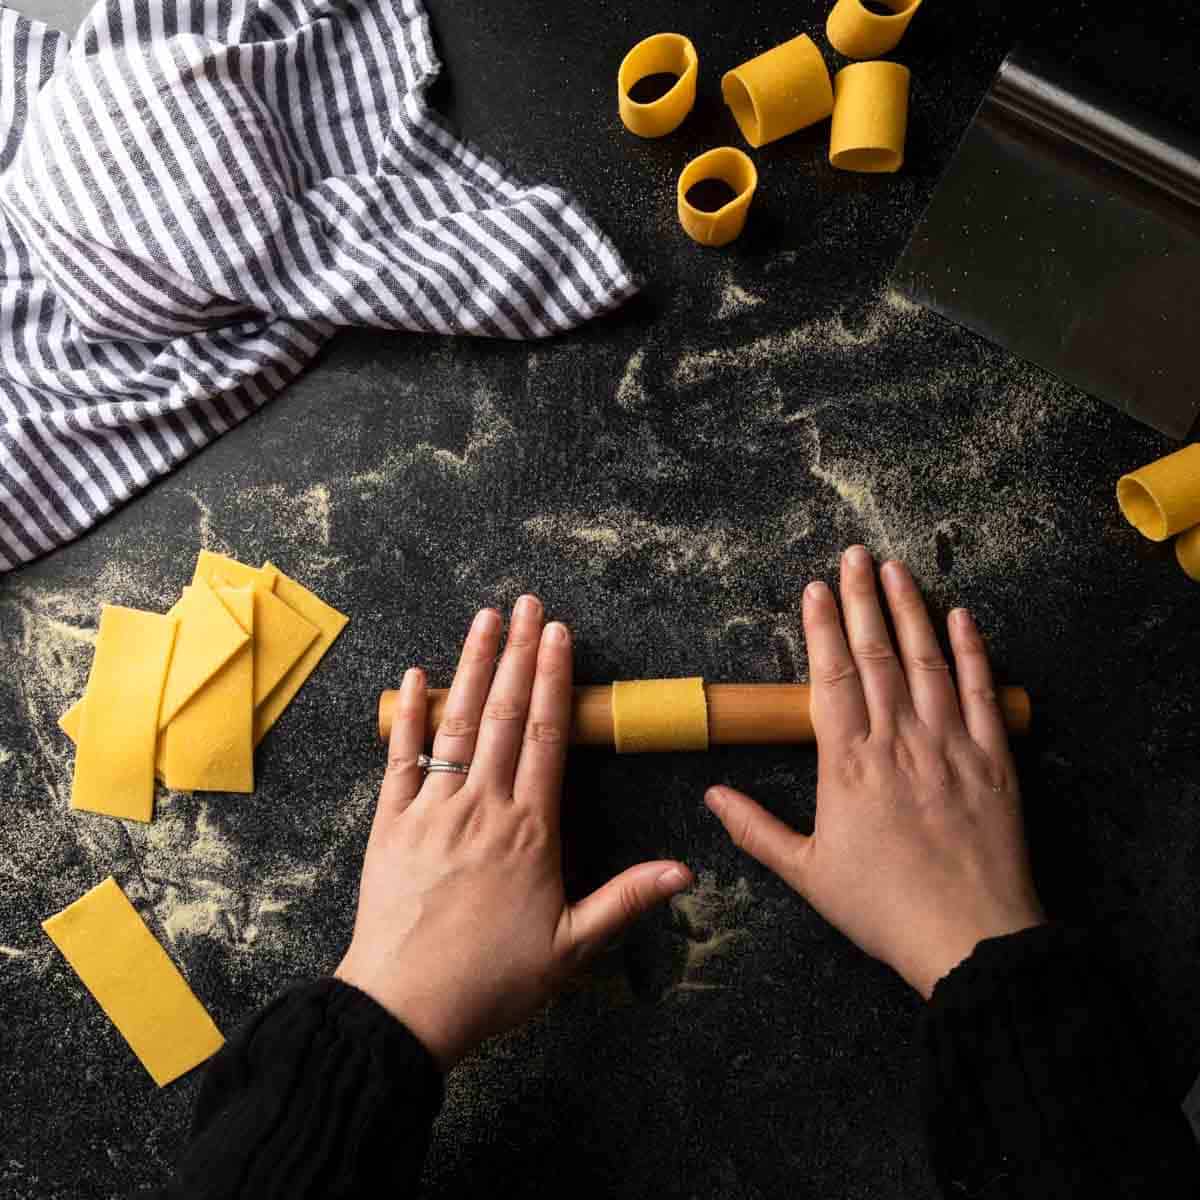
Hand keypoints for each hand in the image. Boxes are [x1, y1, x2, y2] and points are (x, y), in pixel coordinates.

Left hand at [336, 596, 692, 1068]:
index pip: (549, 736)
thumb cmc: (494, 980)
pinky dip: (408, 715)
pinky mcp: (391, 824)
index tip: (560, 635)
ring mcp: (433, 810)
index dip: (556, 679)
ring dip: (472, 666)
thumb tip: (686, 871)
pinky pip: (400, 759)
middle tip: (529, 603)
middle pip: (507, 714)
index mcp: (531, 829)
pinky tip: (414, 676)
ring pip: (458, 723)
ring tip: (485, 618)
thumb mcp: (572, 946)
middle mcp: (484, 805)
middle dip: (520, 653)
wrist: (407, 1007)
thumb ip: (626, 899)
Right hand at [705, 547, 1043, 998]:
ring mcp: (950, 744)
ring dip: (910, 610)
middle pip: (876, 655)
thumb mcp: (807, 873)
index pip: (830, 677)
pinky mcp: (993, 759)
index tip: (815, 589)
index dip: (822, 627)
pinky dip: (971, 651)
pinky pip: (982, 692)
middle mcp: (897, 740)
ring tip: (897, 569)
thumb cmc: (882, 907)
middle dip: (863, 599)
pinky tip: (960, 617)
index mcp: (848, 764)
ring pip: (926, 661)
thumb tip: (710, 795)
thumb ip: (755, 829)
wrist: (970, 939)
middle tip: (854, 554)